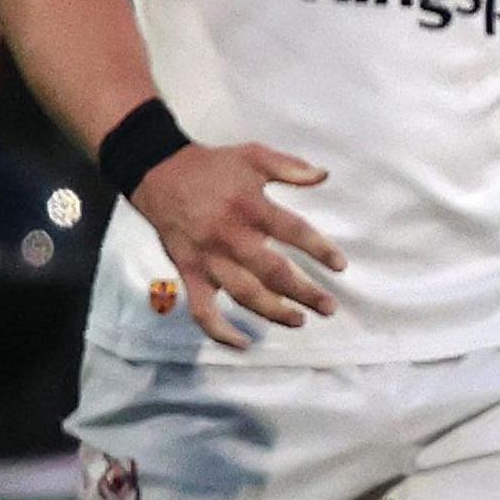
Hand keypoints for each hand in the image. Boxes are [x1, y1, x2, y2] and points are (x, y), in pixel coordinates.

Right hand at [129, 141, 349, 346]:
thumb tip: (323, 175)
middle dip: (304, 293)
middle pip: (273, 272)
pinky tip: (242, 343)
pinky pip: (203, 311)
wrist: (160, 174)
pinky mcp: (190, 274)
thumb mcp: (252, 155)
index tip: (340, 266)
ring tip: (299, 320)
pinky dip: (220, 332)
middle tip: (328, 307)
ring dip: (274, 312)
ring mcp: (209, 259)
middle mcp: (230, 237)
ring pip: (244, 295)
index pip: (293, 231)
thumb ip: (289, 166)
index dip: (320, 249)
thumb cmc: (212, 166)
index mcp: (249, 207)